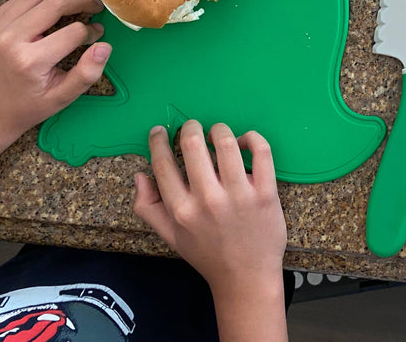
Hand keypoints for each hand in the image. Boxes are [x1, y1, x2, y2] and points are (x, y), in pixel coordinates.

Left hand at [0, 0, 110, 150]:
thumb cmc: (26, 107)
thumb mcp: (62, 98)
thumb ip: (87, 73)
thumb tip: (104, 47)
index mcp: (30, 60)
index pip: (73, 31)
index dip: (91, 31)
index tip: (98, 34)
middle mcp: (10, 39)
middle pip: (54, 3)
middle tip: (97, 2)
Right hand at [133, 120, 287, 295]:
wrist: (246, 278)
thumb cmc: (207, 255)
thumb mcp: (171, 236)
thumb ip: (148, 207)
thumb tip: (139, 174)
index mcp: (181, 210)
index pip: (163, 164)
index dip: (158, 141)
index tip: (160, 130)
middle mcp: (208, 200)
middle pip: (194, 145)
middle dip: (190, 127)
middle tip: (193, 127)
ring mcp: (239, 195)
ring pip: (227, 143)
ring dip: (220, 130)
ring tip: (218, 134)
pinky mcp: (266, 193)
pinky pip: (261, 152)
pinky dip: (253, 138)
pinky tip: (245, 142)